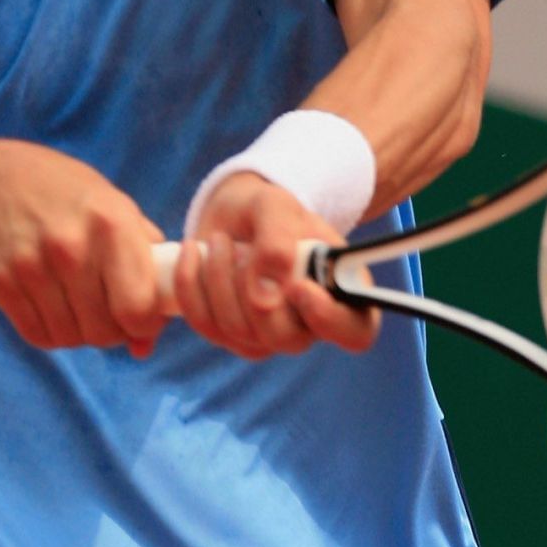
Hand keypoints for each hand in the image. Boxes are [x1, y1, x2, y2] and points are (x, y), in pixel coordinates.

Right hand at [0, 140, 167, 357]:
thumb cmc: (66, 193)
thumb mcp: (117, 208)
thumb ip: (144, 266)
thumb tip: (147, 340)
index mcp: (112, 223)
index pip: (138, 308)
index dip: (146, 323)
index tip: (140, 316)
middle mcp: (72, 246)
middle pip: (104, 331)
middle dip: (112, 330)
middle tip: (106, 309)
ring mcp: (32, 266)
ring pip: (71, 338)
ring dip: (79, 331)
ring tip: (77, 302)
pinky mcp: (0, 283)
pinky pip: (38, 335)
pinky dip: (50, 330)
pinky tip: (52, 304)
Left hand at [172, 172, 379, 359]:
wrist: (236, 213)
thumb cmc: (270, 210)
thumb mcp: (278, 208)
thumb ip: (278, 242)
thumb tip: (264, 297)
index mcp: (343, 292)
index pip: (354, 331)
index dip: (329, 320)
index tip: (299, 288)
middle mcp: (310, 323)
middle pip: (286, 339)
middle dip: (252, 292)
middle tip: (242, 248)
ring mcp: (268, 336)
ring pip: (240, 333)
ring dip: (220, 280)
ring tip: (220, 240)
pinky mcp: (230, 336)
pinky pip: (206, 325)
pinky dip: (192, 286)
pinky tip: (193, 253)